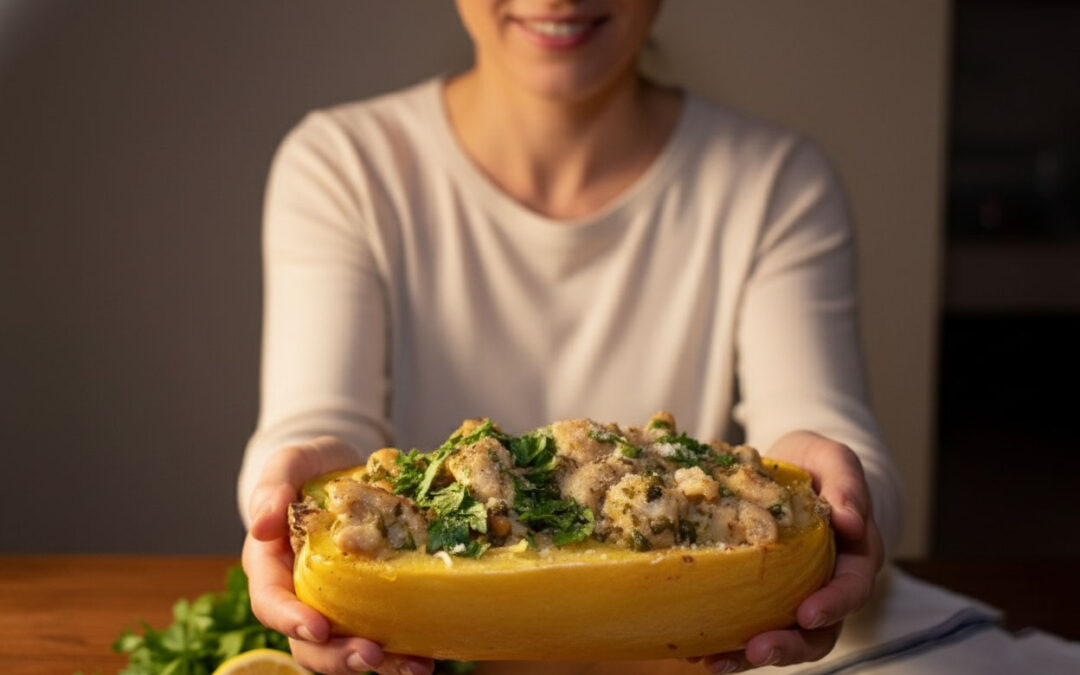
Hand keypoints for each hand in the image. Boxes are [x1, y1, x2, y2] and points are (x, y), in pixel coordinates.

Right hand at [242, 436, 435, 674]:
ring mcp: (334, 603)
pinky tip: (427, 657)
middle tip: (371, 654)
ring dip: (377, 664)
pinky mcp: (367, 603)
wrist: (348, 467)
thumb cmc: (313, 466)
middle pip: (307, 642)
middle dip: (337, 655)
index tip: (317, 628)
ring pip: (344, 648)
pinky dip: (401, 651)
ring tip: (414, 667)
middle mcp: (299, 593)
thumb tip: (261, 524)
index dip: (290, 620)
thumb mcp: (292, 461)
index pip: (270, 602)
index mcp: (271, 565)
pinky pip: (379, 634)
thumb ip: (272, 485)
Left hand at [693, 431, 884, 672]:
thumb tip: (852, 521)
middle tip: (757, 650)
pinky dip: (724, 641)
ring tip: (716, 662)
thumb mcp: (834, 460)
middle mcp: (826, 585)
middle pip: (818, 632)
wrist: (785, 464)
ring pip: (781, 638)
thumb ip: (847, 486)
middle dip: (788, 646)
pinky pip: (747, 625)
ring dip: (750, 656)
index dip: (833, 605)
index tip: (808, 614)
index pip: (852, 588)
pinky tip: (695, 650)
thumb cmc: (815, 462)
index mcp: (854, 556)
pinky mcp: (761, 596)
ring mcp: (793, 595)